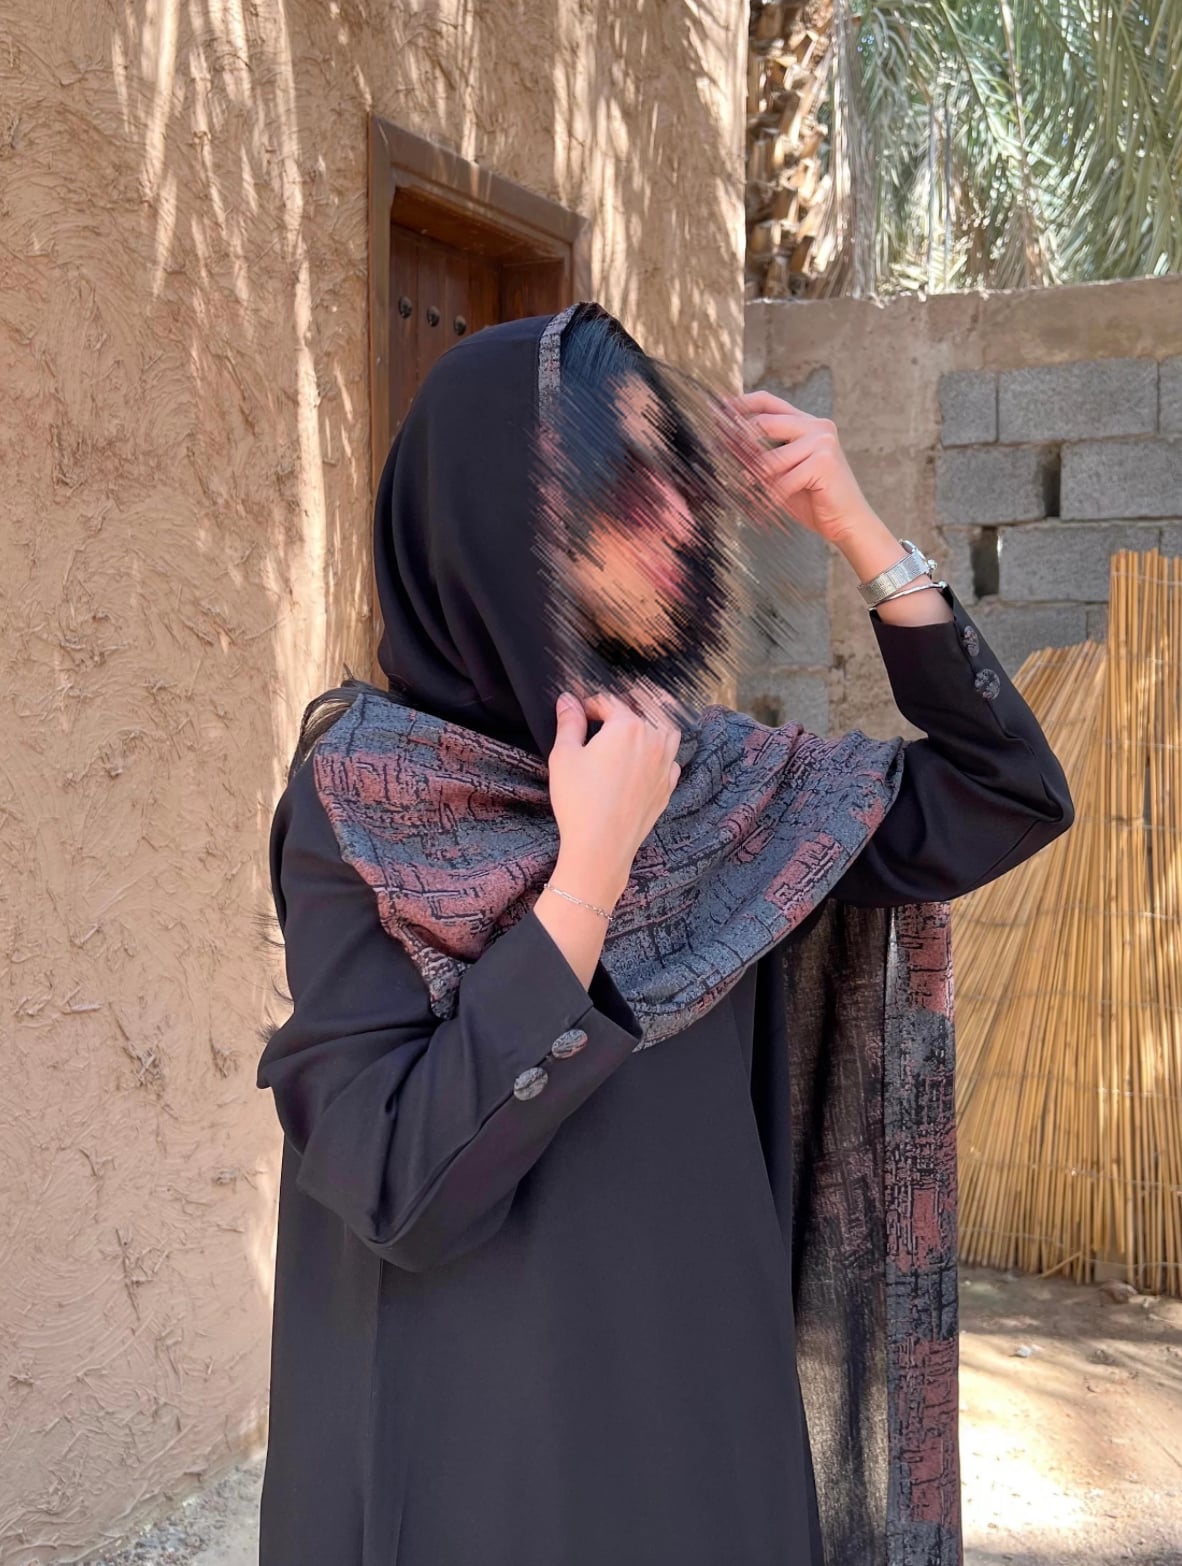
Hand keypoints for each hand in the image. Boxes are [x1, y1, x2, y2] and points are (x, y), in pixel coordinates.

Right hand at [546, 690, 681, 907]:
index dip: (590, 705)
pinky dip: (660, 755)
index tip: (579, 712)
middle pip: (641, 712)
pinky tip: (645, 762)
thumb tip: (568, 701)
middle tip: (601, 720)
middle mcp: (653, 740)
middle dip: (620, 712)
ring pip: (665, 732)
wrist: (601, 845)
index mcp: (627, 726)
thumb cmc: (579, 800)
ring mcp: (665, 765)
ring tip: (630, 735)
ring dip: (650, 727)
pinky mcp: (667, 787)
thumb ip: (569, 723)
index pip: (609, 702)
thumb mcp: (564, 755)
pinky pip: (670, 760)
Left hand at [730, 388, 876, 545]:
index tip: (717, 411)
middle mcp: (817, 426)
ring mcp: (822, 442)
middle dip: (738, 440)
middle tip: (718, 452)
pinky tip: (767, 507)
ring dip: (755, 481)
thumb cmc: (814, 499)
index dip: (741, 403)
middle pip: (765, 423)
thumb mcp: (783, 472)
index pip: (769, 402)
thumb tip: (728, 445)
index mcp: (807, 423)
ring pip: (770, 460)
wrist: (848, 522)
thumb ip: (763, 455)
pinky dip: (771, 498)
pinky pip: (782, 481)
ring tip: (747, 493)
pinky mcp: (824, 462)